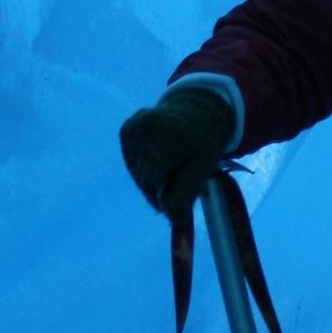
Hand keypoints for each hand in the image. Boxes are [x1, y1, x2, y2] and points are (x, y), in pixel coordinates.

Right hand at [119, 87, 238, 215]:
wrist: (198, 110)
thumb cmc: (203, 142)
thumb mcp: (202, 168)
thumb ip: (186, 194)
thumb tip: (175, 222)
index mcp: (166, 135)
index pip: (152, 183)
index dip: (164, 196)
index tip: (177, 195)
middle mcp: (144, 127)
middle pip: (143, 179)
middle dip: (159, 187)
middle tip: (179, 175)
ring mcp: (133, 126)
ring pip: (136, 173)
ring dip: (152, 177)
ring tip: (172, 162)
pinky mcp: (127, 129)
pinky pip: (132, 161)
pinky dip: (144, 165)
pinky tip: (159, 154)